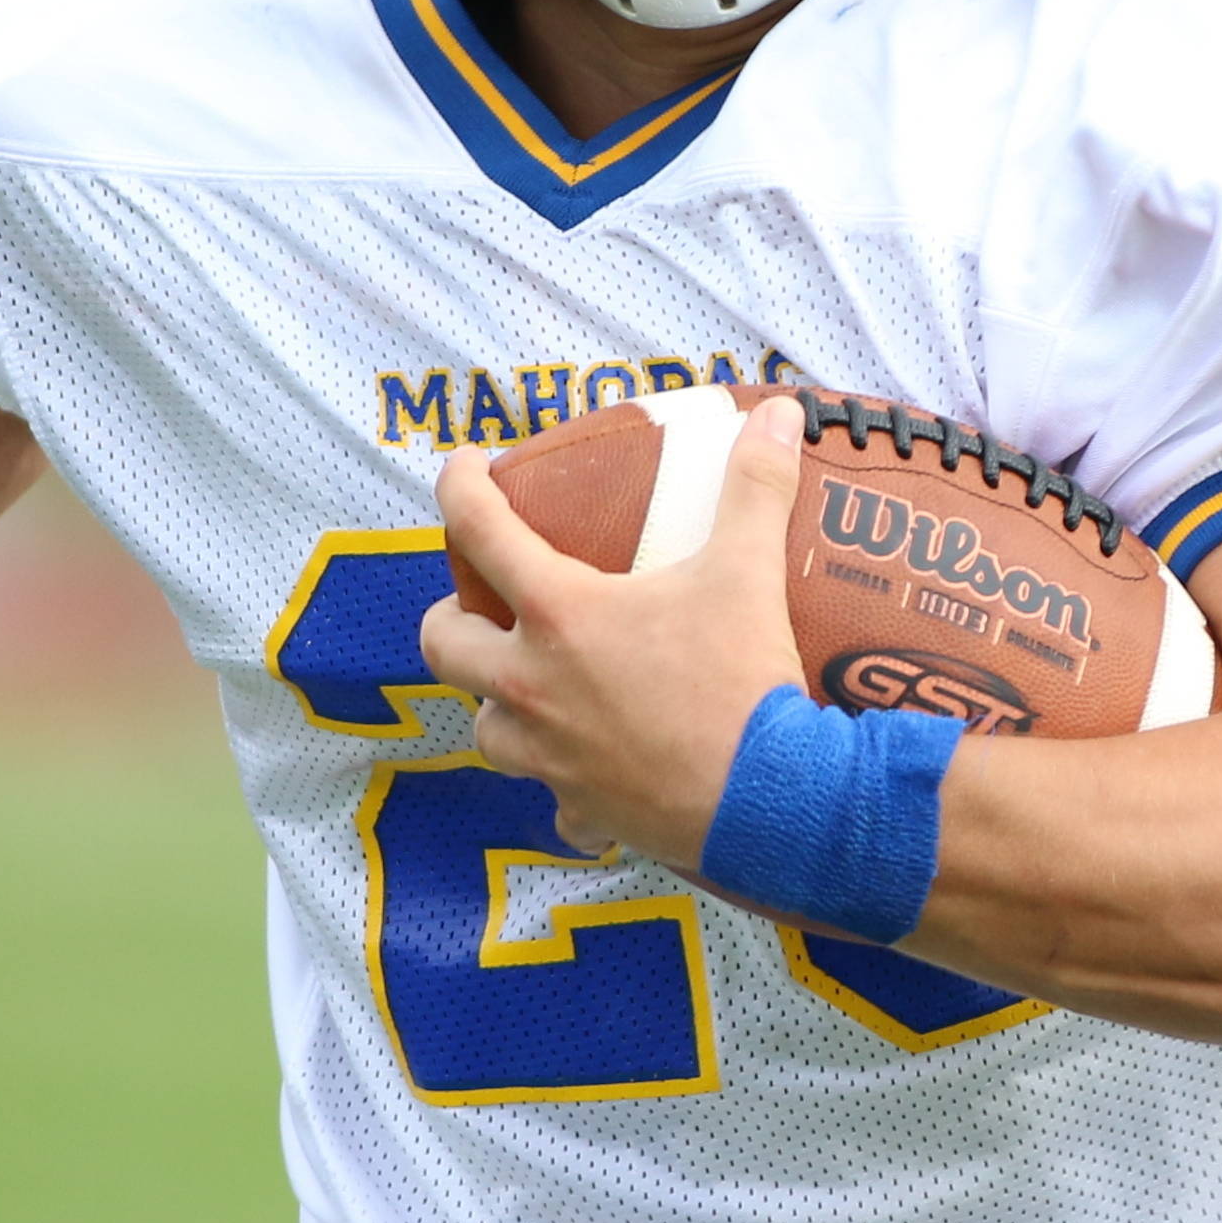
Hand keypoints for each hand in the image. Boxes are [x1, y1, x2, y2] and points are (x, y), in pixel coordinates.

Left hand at [416, 393, 808, 867]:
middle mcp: (531, 685)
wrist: (771, 802)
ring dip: (499, 704)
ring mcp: (548, 754)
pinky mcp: (580, 807)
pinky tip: (596, 775)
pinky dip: (567, 787)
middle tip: (487, 603)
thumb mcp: (749, 572)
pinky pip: (553, 801)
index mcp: (559, 616)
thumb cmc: (745, 683)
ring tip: (536, 688)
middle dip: (452, 617)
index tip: (465, 469)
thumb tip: (779, 414)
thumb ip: (755, 487)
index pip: (479, 531)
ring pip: (485, 728)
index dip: (460, 487)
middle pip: (442, 644)